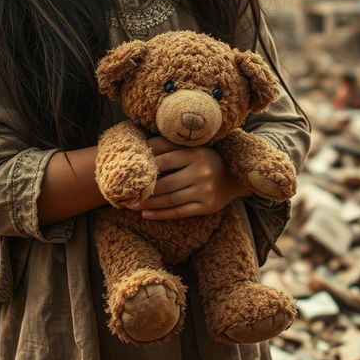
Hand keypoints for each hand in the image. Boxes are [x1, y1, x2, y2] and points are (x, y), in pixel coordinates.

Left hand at [127, 136, 248, 219]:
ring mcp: (205, 191)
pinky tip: (146, 215)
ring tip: (131, 205)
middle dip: (144, 191)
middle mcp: (202, 172)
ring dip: (148, 205)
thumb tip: (143, 144)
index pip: (165, 161)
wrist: (235, 178)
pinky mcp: (207, 207)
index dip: (146, 168)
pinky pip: (179, 212)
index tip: (129, 173)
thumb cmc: (206, 159)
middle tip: (125, 194)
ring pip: (170, 200)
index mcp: (196, 154)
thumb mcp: (192, 147)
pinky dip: (160, 215)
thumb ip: (168, 144)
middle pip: (166, 184)